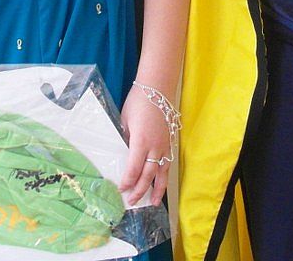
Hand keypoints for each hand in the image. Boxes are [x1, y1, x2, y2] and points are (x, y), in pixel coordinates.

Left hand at [118, 85, 171, 206]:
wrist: (157, 88)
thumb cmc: (138, 102)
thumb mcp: (125, 120)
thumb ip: (125, 138)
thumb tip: (123, 152)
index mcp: (141, 141)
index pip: (134, 168)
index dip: (128, 181)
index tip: (122, 190)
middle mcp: (155, 147)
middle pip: (147, 175)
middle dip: (140, 190)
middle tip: (132, 201)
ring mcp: (165, 145)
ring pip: (161, 173)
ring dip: (157, 189)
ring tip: (154, 202)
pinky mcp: (170, 142)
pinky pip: (168, 164)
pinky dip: (164, 176)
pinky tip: (162, 183)